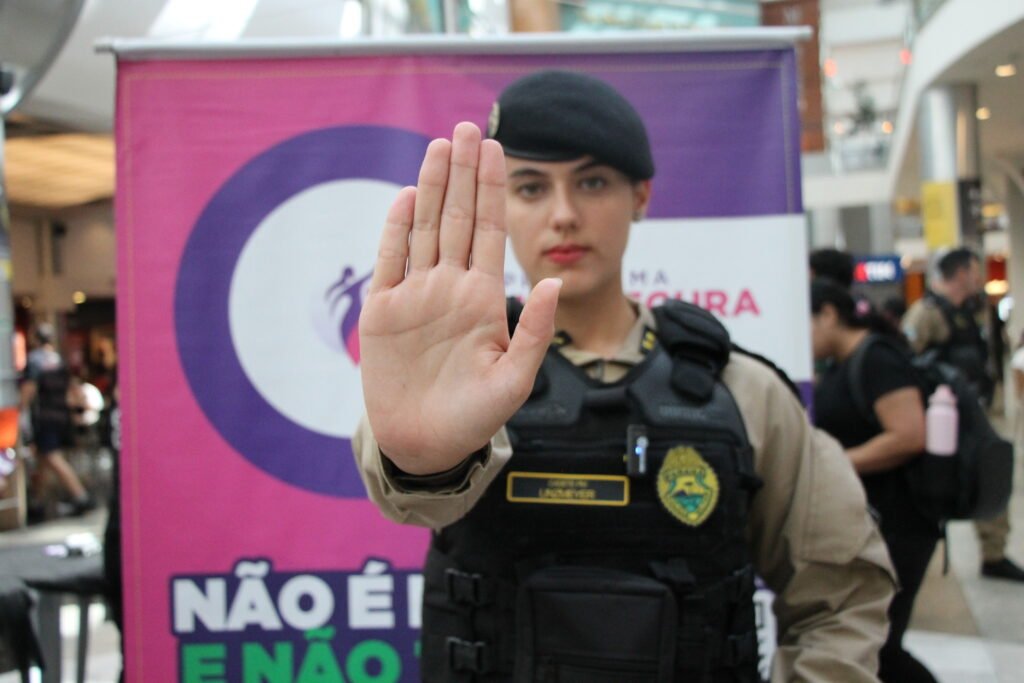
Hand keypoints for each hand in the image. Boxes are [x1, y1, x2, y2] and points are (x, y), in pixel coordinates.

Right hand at [359, 122, 560, 474]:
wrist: (424, 446)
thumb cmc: (474, 418)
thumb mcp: (513, 380)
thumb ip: (533, 331)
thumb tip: (553, 282)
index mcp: (483, 298)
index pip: (488, 231)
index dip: (491, 189)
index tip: (496, 147)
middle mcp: (450, 288)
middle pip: (456, 218)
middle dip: (462, 173)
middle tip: (467, 128)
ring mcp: (415, 296)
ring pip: (423, 229)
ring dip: (430, 188)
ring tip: (440, 146)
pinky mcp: (383, 312)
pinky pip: (390, 262)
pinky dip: (395, 230)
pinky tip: (405, 197)